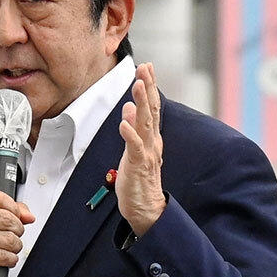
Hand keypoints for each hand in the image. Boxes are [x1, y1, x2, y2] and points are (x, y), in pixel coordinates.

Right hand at [0, 191, 33, 276]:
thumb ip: (9, 211)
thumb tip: (28, 216)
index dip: (14, 208)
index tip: (15, 217)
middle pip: (7, 218)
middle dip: (17, 230)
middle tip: (12, 237)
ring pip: (9, 238)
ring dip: (15, 247)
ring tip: (7, 249)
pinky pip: (4, 255)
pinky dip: (10, 259)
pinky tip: (4, 259)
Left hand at [116, 62, 167, 236]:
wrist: (147, 209)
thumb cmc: (139, 180)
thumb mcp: (136, 150)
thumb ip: (135, 128)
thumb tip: (130, 107)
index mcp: (151, 138)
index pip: (152, 107)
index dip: (150, 86)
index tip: (147, 67)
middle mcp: (152, 142)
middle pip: (151, 110)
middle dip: (148, 87)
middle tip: (145, 68)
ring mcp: (146, 154)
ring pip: (145, 124)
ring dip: (142, 104)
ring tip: (138, 85)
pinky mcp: (138, 166)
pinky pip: (134, 148)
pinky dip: (130, 134)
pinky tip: (125, 122)